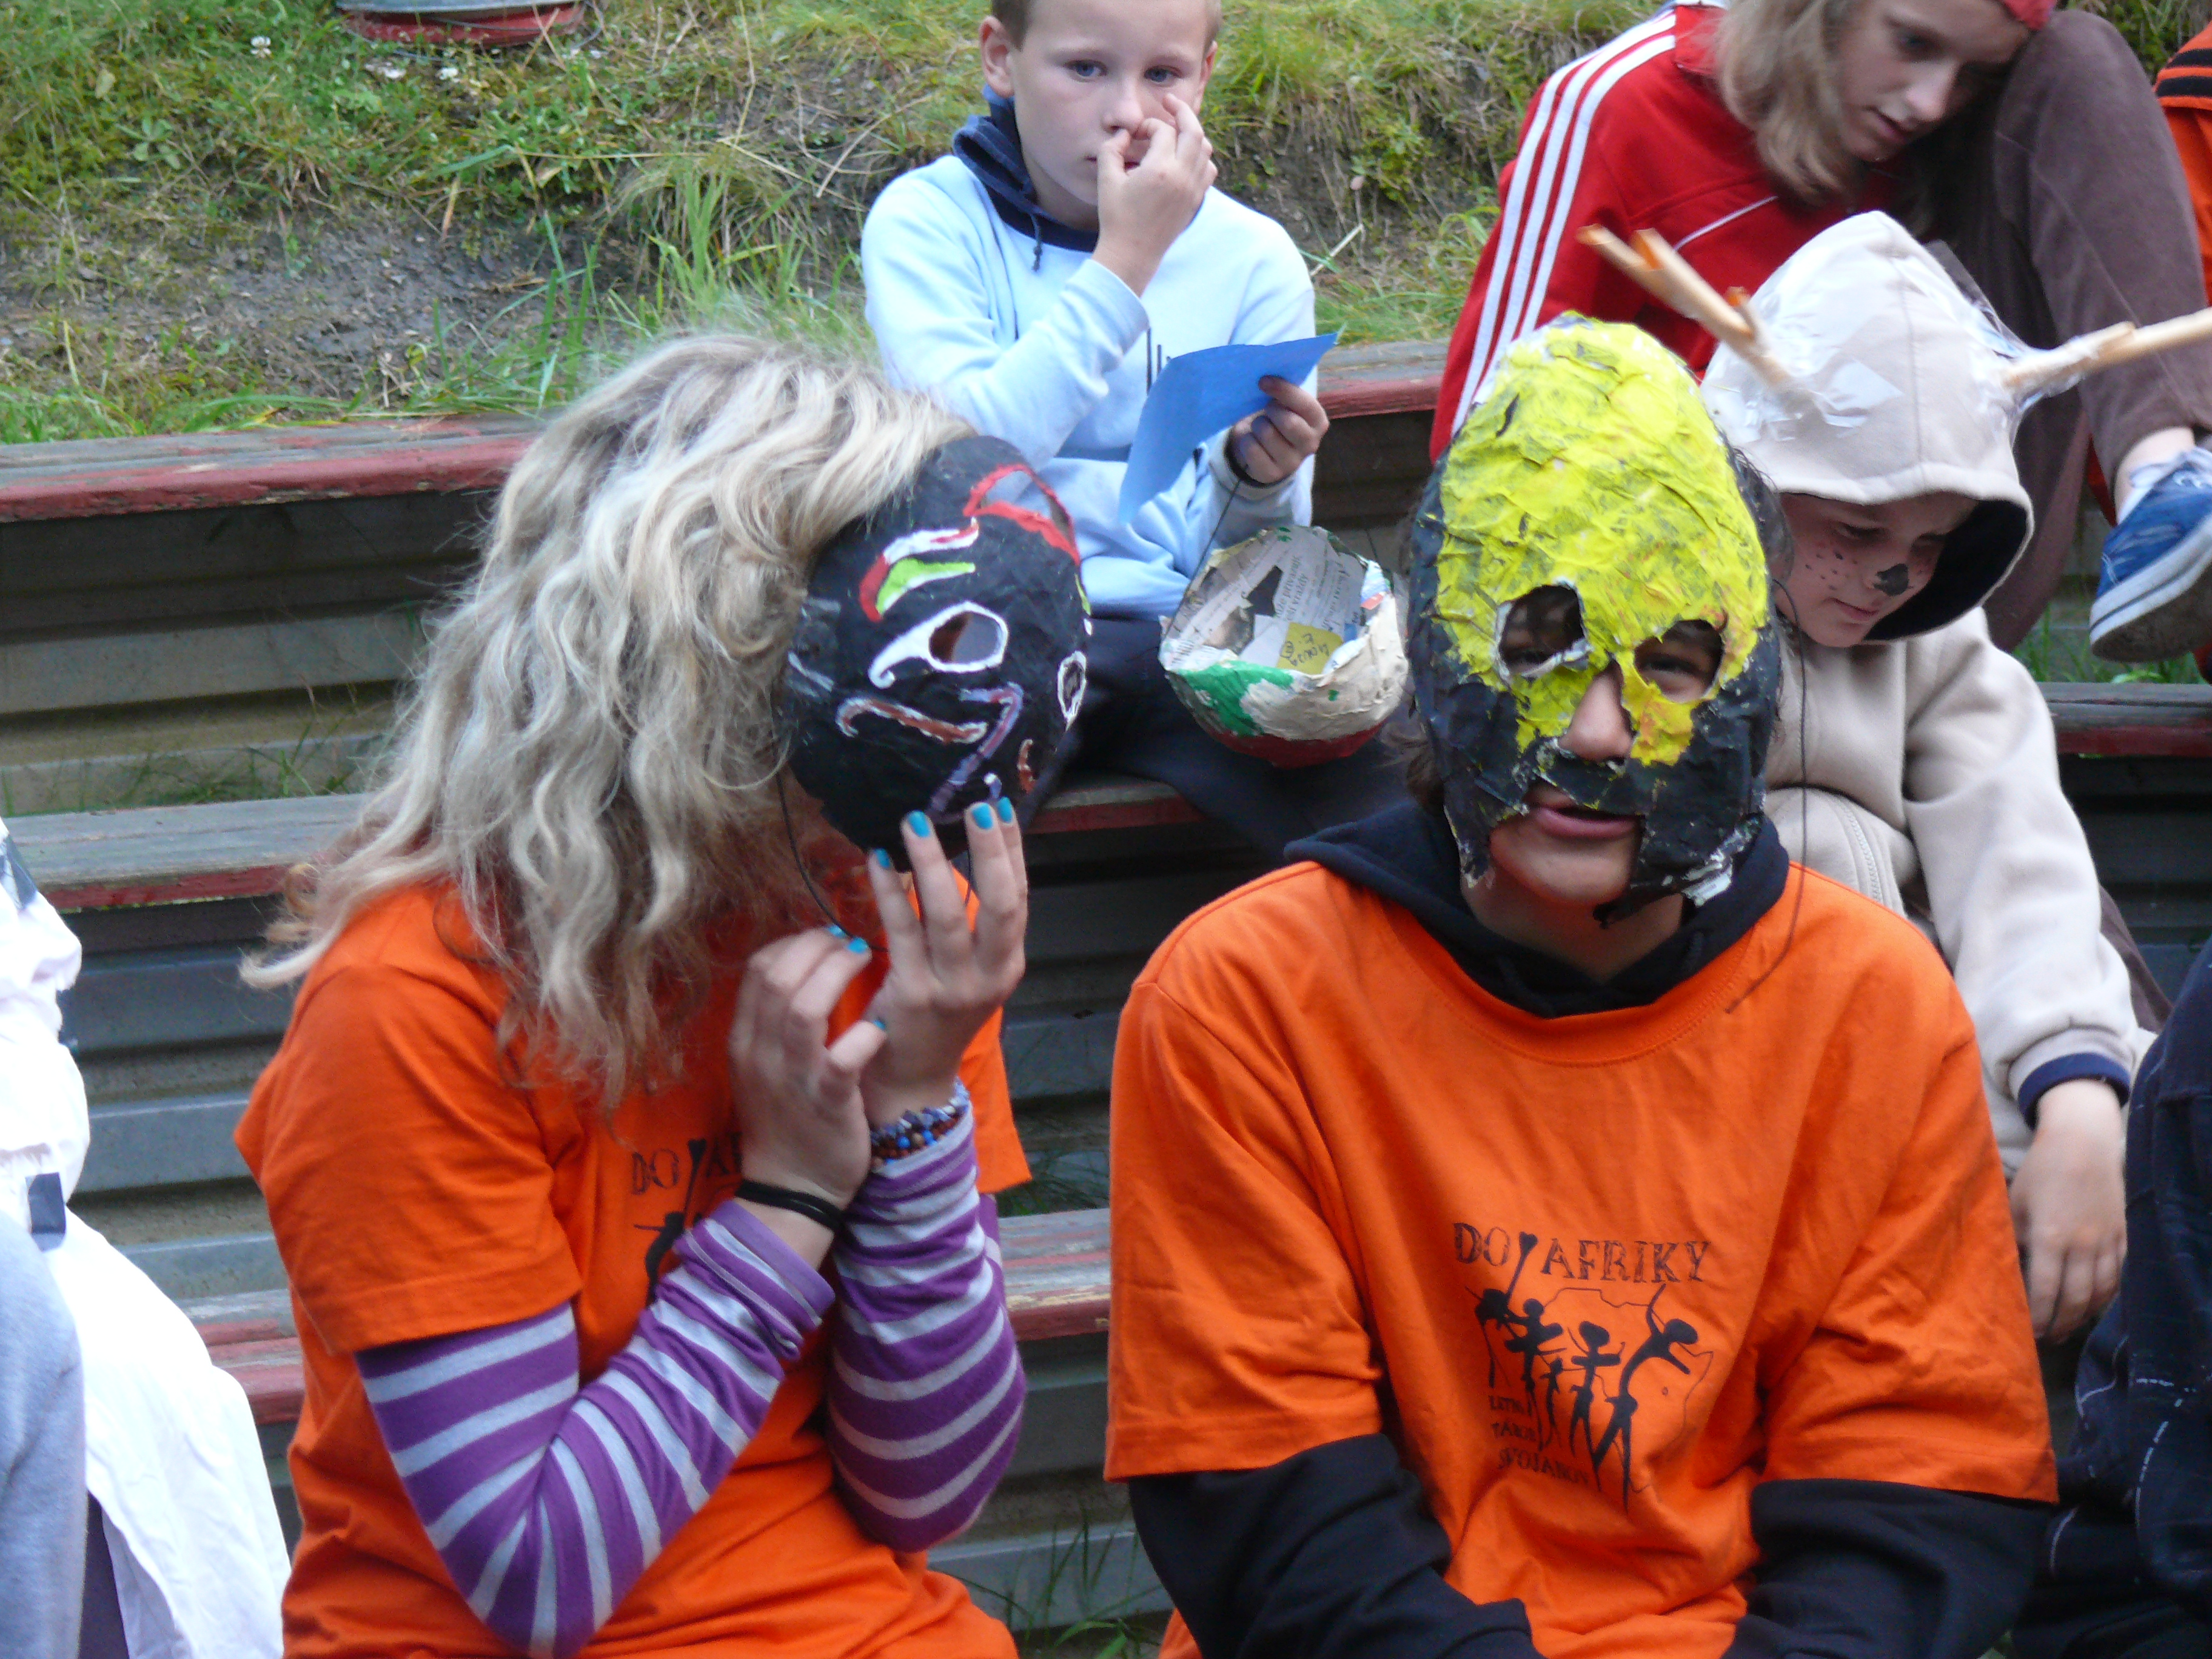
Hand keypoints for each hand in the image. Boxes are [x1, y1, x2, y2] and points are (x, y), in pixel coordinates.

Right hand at [727, 928, 885, 1220]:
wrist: (791, 1189)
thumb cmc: (787, 1119)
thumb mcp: (763, 1067)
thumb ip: (774, 1021)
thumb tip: (805, 966)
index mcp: (745, 1041)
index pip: (758, 970)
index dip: (794, 942)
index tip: (825, 938)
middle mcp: (762, 1055)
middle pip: (778, 977)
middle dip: (819, 947)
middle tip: (850, 943)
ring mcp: (793, 1080)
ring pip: (804, 1008)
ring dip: (839, 974)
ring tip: (866, 961)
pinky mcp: (827, 1105)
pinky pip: (842, 1060)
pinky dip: (864, 1036)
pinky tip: (879, 1027)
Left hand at [859, 802, 1029, 1126]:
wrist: (911, 1079)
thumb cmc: (938, 1015)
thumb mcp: (973, 974)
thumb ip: (975, 926)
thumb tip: (968, 851)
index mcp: (1007, 966)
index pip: (1019, 898)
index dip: (1012, 851)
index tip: (1000, 806)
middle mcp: (987, 977)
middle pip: (999, 904)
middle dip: (989, 851)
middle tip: (972, 805)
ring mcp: (950, 988)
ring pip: (947, 915)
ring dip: (931, 862)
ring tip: (914, 820)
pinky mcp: (909, 995)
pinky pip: (899, 931)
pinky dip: (888, 890)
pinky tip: (875, 859)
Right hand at [1092, 94, 1214, 296]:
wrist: (1132, 254)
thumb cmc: (1116, 218)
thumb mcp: (1106, 180)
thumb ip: (1111, 149)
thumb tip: (1124, 133)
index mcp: (1160, 170)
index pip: (1163, 131)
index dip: (1149, 125)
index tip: (1136, 133)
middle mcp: (1182, 177)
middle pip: (1194, 131)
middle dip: (1183, 111)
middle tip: (1171, 101)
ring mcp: (1192, 190)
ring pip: (1205, 149)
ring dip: (1193, 133)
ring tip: (1179, 128)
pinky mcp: (1195, 201)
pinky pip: (1208, 169)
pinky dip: (1201, 157)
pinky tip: (1187, 156)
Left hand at [1228, 376, 1329, 485]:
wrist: (1264, 450)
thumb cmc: (1277, 418)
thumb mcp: (1286, 404)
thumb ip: (1285, 392)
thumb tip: (1268, 377)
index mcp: (1318, 422)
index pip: (1305, 404)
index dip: (1283, 390)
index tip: (1263, 381)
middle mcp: (1311, 444)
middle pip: (1288, 422)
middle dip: (1271, 411)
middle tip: (1267, 410)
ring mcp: (1292, 462)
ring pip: (1267, 433)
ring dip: (1257, 425)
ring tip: (1260, 427)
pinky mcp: (1272, 474)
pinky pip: (1252, 449)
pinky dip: (1247, 440)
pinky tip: (1253, 440)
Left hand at [2011, 1078, 2125, 1341]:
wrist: (2082, 1142)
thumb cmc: (2041, 1170)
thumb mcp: (2015, 1201)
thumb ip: (2014, 1237)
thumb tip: (2006, 1268)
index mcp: (2051, 1235)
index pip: (2047, 1289)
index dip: (2040, 1315)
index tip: (2031, 1331)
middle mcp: (2083, 1243)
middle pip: (2077, 1298)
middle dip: (2063, 1322)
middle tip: (2051, 1337)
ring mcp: (2107, 1239)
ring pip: (2102, 1291)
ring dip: (2086, 1314)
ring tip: (2071, 1326)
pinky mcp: (2123, 1233)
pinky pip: (2120, 1274)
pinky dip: (2109, 1294)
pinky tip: (2096, 1303)